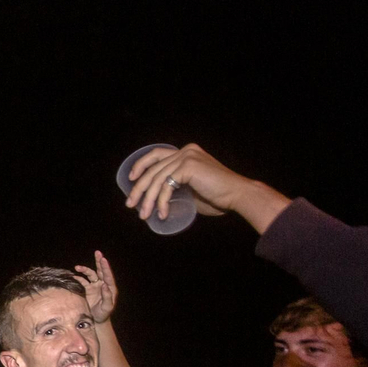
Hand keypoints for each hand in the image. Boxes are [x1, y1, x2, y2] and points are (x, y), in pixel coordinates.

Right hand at [73, 250, 118, 323]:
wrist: (96, 320)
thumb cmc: (104, 314)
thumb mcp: (107, 307)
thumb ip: (107, 296)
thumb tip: (104, 285)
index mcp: (110, 288)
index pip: (108, 275)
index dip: (105, 267)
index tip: (103, 259)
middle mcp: (103, 284)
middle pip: (101, 270)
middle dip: (99, 261)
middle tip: (97, 252)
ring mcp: (95, 286)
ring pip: (90, 274)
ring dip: (85, 270)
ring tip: (77, 267)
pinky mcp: (88, 289)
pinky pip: (83, 281)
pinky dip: (79, 278)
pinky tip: (74, 276)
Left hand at [126, 143, 255, 220]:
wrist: (237, 195)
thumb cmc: (218, 196)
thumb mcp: (192, 188)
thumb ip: (177, 186)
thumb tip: (158, 198)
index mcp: (186, 152)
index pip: (157, 154)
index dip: (141, 165)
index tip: (130, 179)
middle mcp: (185, 151)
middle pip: (153, 168)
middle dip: (139, 188)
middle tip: (130, 204)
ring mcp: (187, 157)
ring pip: (157, 179)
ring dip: (147, 199)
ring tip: (143, 215)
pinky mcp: (188, 167)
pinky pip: (166, 186)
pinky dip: (161, 201)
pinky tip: (162, 213)